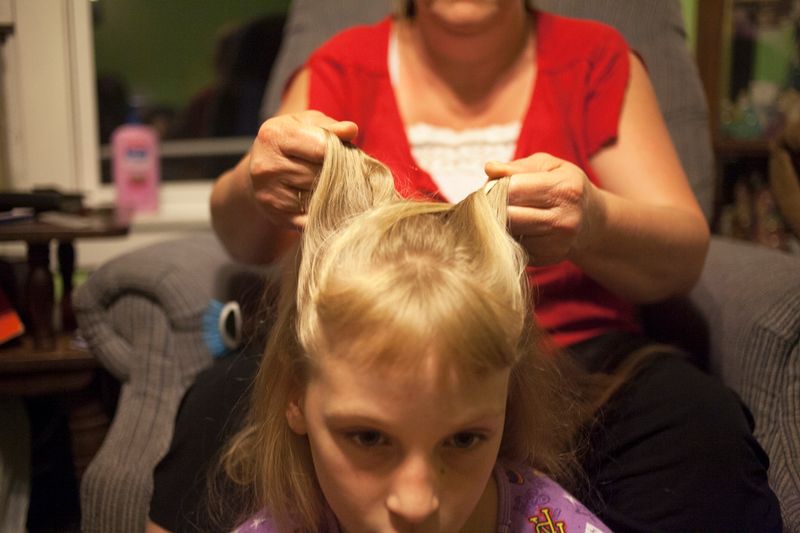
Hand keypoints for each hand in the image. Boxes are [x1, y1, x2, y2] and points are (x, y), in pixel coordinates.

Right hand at [248, 110, 357, 229]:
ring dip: (333, 192)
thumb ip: (330, 128)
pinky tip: (324, 202)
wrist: (263, 173)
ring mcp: (270, 195)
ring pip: (320, 196)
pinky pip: (315, 217)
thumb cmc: (292, 143)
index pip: (321, 147)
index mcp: (274, 136)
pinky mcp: (278, 217)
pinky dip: (325, 211)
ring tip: (331, 183)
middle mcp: (268, 166)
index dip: (339, 152)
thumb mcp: (307, 124)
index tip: (346, 153)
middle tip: (342, 169)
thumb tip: (351, 130)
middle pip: (321, 174)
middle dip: (337, 172)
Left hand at [485, 153, 599, 264]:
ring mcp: (556, 244)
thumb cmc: (565, 187)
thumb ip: (518, 167)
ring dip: (500, 224)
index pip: (514, 189)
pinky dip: (509, 238)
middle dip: (494, 207)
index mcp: (566, 190)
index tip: (494, 186)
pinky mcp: (546, 259)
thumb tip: (490, 169)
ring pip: (509, 234)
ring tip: (507, 212)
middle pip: (509, 215)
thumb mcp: (549, 167)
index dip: (497, 187)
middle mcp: (564, 220)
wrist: (591, 221)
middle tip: (492, 201)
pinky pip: (514, 248)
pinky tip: (519, 228)